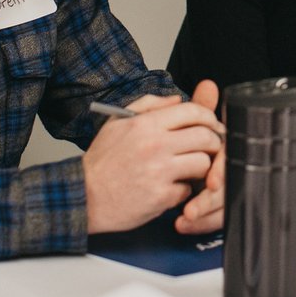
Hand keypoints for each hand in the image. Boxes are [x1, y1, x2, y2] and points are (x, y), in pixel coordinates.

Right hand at [83, 88, 223, 233]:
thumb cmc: (102, 160)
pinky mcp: (161, 197)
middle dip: (213, 142)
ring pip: (202, 164)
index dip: (209, 117)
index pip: (193, 112)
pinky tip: (172, 188)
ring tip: (190, 168)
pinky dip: (183, 190)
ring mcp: (159, 172)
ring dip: (201, 167)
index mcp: (146, 125)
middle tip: (210, 147)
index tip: (212, 125)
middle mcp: (155, 146)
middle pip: (206, 137)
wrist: (82, 196)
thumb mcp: (118, 122)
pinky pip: (188, 190)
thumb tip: (178, 99)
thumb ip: (150, 105)